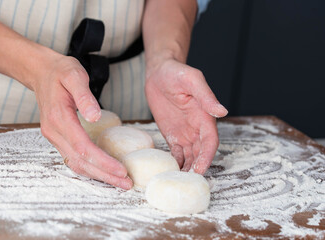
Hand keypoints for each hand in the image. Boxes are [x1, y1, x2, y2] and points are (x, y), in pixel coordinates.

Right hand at [31, 54, 132, 188]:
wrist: (40, 72)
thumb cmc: (60, 72)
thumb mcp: (74, 75)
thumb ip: (84, 96)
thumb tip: (95, 117)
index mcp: (59, 117)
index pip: (83, 147)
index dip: (103, 161)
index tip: (121, 170)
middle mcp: (54, 131)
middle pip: (80, 161)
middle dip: (104, 175)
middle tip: (126, 183)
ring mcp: (54, 136)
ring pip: (75, 164)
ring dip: (97, 175)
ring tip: (118, 181)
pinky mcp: (58, 137)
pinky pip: (73, 158)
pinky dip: (89, 168)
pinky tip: (103, 171)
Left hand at [145, 58, 227, 173]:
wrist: (159, 72)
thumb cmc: (176, 72)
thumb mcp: (192, 80)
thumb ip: (206, 96)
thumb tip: (222, 112)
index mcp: (204, 116)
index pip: (210, 141)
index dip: (207, 156)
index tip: (200, 169)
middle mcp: (197, 127)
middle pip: (201, 152)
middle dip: (197, 167)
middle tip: (188, 181)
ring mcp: (185, 132)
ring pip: (190, 155)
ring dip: (187, 168)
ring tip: (179, 180)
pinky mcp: (172, 134)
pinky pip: (176, 152)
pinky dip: (176, 162)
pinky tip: (171, 171)